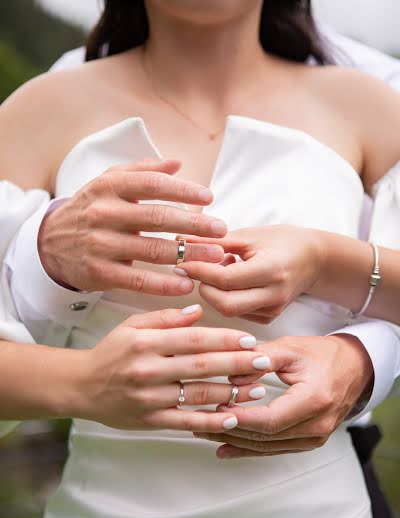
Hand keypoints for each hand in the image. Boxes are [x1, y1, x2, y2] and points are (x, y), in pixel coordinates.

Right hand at [39, 158, 226, 293]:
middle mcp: (104, 214)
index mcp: (109, 187)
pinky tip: (187, 284)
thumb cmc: (91, 209)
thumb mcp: (108, 182)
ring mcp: (101, 245)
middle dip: (194, 224)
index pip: (152, 184)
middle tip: (221, 230)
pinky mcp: (100, 272)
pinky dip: (164, 284)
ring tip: (214, 256)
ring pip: (152, 250)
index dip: (184, 190)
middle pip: (157, 217)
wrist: (51, 243)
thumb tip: (177, 163)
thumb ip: (142, 170)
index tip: (209, 197)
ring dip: (188, 254)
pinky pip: (138, 280)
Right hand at [74, 304, 270, 430]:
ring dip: (231, 392)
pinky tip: (232, 417)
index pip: (194, 339)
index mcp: (146, 342)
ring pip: (198, 395)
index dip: (225, 339)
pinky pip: (186, 422)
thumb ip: (166, 317)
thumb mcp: (132, 326)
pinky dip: (211, 421)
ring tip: (257, 389)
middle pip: (202, 366)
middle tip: (265, 362)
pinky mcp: (150, 421)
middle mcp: (148, 369)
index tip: (250, 339)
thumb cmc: (110, 353)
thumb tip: (199, 310)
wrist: (81, 386)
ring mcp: (149, 398)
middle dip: (237, 363)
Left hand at [177, 225, 321, 321]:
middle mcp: (274, 295)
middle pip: (224, 304)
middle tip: (200, 268)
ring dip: (215, 291)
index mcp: (271, 270)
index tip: (182, 261)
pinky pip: (237, 313)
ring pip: (229, 310)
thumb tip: (180, 242)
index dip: (200, 271)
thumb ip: (215, 242)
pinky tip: (234, 280)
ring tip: (223, 268)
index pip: (225, 279)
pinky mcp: (268, 318)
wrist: (314, 259)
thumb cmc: (281, 241)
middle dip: (205, 287)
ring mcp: (272, 310)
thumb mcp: (249, 236)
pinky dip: (227, 297)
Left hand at [193, 334, 372, 457]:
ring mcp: (315, 437)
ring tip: (205, 432)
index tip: (217, 409)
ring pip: (267, 446)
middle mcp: (317, 424)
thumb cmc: (323, 355)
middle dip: (229, 431)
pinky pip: (275, 449)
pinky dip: (248, 449)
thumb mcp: (291, 348)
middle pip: (265, 437)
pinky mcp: (310, 441)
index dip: (241, 418)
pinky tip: (225, 449)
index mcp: (314, 400)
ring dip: (234, 441)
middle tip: (199, 421)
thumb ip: (259, 359)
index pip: (270, 420)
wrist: (355, 368)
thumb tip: (230, 376)